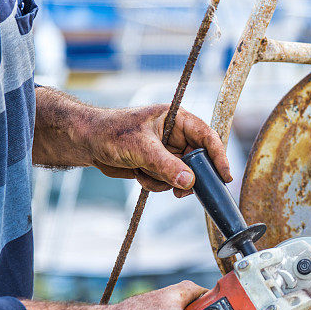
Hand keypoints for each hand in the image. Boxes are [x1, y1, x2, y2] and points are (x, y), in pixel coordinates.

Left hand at [88, 105, 231, 196]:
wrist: (86, 142)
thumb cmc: (110, 133)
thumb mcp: (141, 148)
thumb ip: (167, 165)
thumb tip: (190, 182)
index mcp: (177, 119)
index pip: (207, 137)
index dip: (218, 156)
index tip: (224, 176)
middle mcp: (176, 135)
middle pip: (198, 160)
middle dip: (189, 176)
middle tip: (184, 190)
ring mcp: (168, 151)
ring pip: (183, 174)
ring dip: (166, 181)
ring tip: (146, 174)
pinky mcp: (159, 165)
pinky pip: (169, 181)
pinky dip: (156, 183)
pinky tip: (139, 174)